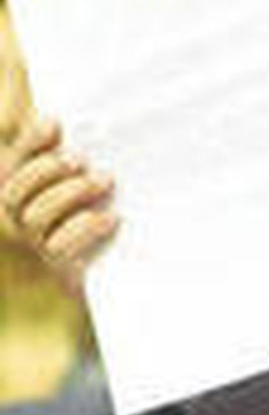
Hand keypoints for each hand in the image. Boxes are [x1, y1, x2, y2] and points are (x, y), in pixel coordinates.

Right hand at [0, 116, 117, 291]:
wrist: (84, 297)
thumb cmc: (82, 238)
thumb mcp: (76, 198)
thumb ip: (68, 165)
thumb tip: (62, 117)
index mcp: (13, 198)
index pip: (11, 164)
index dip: (30, 142)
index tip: (56, 123)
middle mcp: (13, 223)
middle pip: (17, 190)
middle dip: (49, 170)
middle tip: (82, 159)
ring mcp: (31, 249)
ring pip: (36, 216)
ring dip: (71, 193)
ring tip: (105, 179)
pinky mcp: (55, 272)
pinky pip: (61, 248)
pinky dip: (87, 228)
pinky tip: (112, 217)